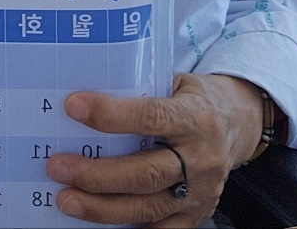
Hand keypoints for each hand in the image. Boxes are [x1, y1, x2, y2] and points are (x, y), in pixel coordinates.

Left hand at [46, 73, 263, 226]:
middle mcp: (202, 159)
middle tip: (58, 167)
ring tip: (67, 200)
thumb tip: (84, 98)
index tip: (73, 107)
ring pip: (148, 207)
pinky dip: (126, 227)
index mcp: (196, 118)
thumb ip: (139, 90)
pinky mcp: (197, 214)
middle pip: (145, 174)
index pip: (151, 117)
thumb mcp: (175, 82)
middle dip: (97, 175)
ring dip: (102, 207)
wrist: (238, 124)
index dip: (110, 115)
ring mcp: (200, 192)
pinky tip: (97, 218)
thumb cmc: (196, 99)